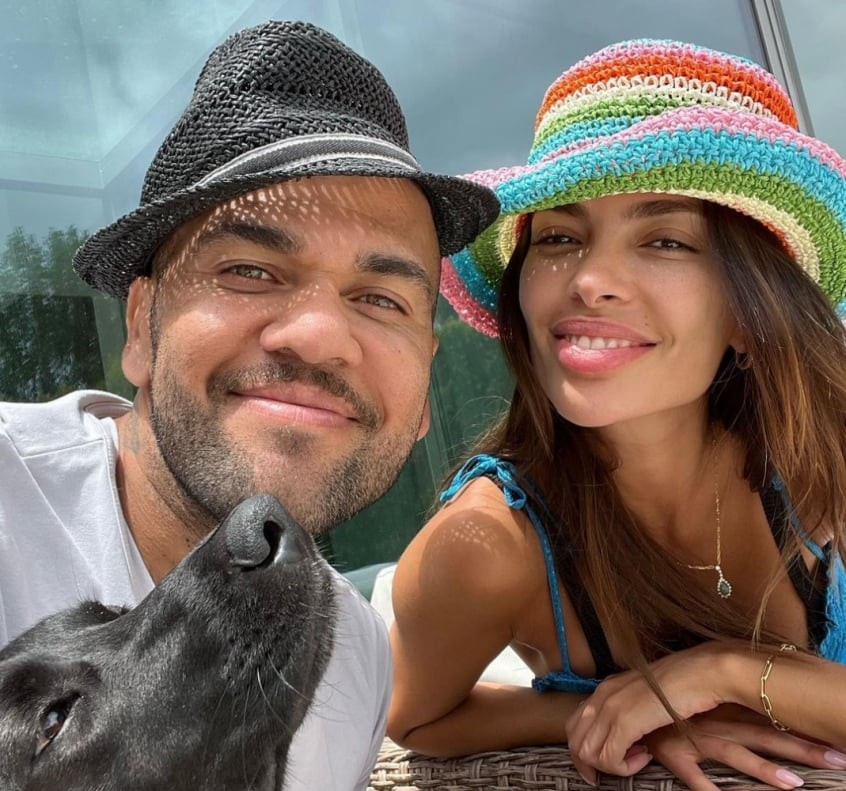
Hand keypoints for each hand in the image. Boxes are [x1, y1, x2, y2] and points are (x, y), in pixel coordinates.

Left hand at [566, 643, 731, 778]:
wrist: (702, 673)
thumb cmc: (681, 685)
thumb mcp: (644, 695)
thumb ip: (627, 708)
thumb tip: (622, 733)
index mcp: (605, 688)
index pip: (574, 725)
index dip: (584, 751)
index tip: (602, 765)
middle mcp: (603, 695)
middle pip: (575, 741)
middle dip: (591, 763)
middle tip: (618, 769)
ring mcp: (612, 707)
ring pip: (588, 753)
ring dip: (612, 765)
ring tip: (639, 757)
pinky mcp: (626, 721)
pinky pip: (609, 758)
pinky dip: (624, 767)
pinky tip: (646, 757)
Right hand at [643, 707, 837, 790]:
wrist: (627, 709)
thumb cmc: (668, 711)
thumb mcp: (703, 711)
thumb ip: (729, 718)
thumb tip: (764, 728)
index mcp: (725, 712)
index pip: (773, 721)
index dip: (803, 731)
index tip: (837, 742)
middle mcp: (716, 724)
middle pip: (766, 737)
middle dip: (802, 749)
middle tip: (838, 758)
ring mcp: (696, 739)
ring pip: (736, 754)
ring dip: (765, 770)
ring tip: (795, 783)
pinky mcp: (675, 754)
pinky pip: (694, 776)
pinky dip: (709, 790)